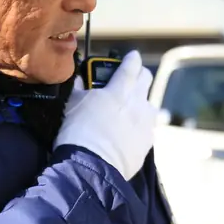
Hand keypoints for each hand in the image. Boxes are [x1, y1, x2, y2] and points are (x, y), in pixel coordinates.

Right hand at [54, 50, 156, 180]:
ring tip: (129, 110)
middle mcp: (138, 102)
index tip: (131, 57)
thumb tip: (79, 79)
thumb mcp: (73, 104)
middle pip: (147, 79)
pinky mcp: (148, 142)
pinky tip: (129, 133)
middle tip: (129, 80)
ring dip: (141, 103)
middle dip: (139, 75)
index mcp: (120, 89)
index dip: (132, 58)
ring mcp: (146, 123)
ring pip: (150, 104)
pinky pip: (148, 128)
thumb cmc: (78, 132)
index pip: (132, 65)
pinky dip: (140, 126)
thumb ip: (80, 88)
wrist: (91, 166)